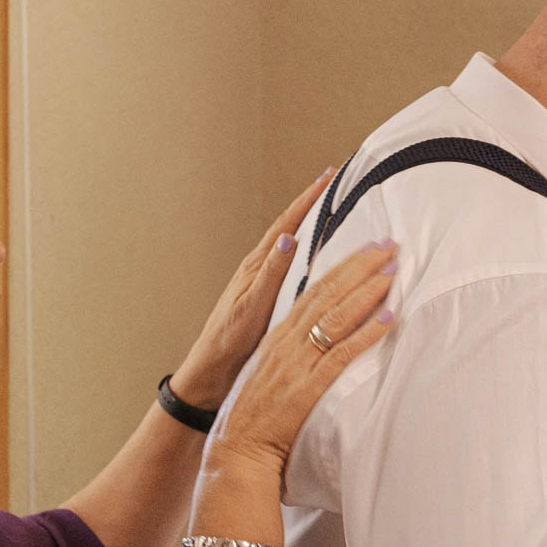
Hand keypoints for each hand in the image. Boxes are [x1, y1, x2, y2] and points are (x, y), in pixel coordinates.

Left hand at [168, 168, 335, 409]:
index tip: (328, 177)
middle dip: (312, 203)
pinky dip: (308, 251)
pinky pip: (291, 265)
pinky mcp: (266, 296)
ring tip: (331, 209)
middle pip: (290, 226)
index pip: (287, 224)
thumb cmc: (229, 341)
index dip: (308, 199)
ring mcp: (262, 281)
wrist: (213, 370)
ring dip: (311, 224)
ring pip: (291, 244)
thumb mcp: (252, 306)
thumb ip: (270, 273)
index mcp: (257, 267)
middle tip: (334, 183)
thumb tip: (287, 237)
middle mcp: (259, 268)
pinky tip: (318, 255)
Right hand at [210, 239, 396, 474]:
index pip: (314, 290)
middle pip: (328, 293)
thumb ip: (292, 351)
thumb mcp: (270, 372)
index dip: (342, 266)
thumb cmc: (255, 417)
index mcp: (277, 336)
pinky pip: (341, 353)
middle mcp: (287, 342)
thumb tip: (319, 336)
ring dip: (367, 291)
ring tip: (392, 272)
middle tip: (388, 246)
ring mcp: (297, 362)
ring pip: (337, 316)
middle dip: (360, 266)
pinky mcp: (308, 386)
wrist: (236, 448)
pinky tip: (387, 319)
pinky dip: (366, 334)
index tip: (366, 248)